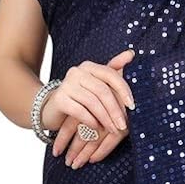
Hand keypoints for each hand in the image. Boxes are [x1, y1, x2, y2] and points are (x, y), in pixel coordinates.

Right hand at [45, 49, 136, 168]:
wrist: (51, 109)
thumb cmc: (80, 98)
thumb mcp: (97, 85)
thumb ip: (114, 70)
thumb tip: (131, 53)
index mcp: (89, 67)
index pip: (110, 74)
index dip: (123, 90)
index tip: (133, 106)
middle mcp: (77, 72)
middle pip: (102, 91)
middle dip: (115, 110)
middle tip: (123, 126)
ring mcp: (66, 85)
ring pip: (92, 102)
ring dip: (105, 119)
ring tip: (113, 130)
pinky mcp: (59, 99)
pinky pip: (80, 111)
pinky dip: (91, 121)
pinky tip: (97, 128)